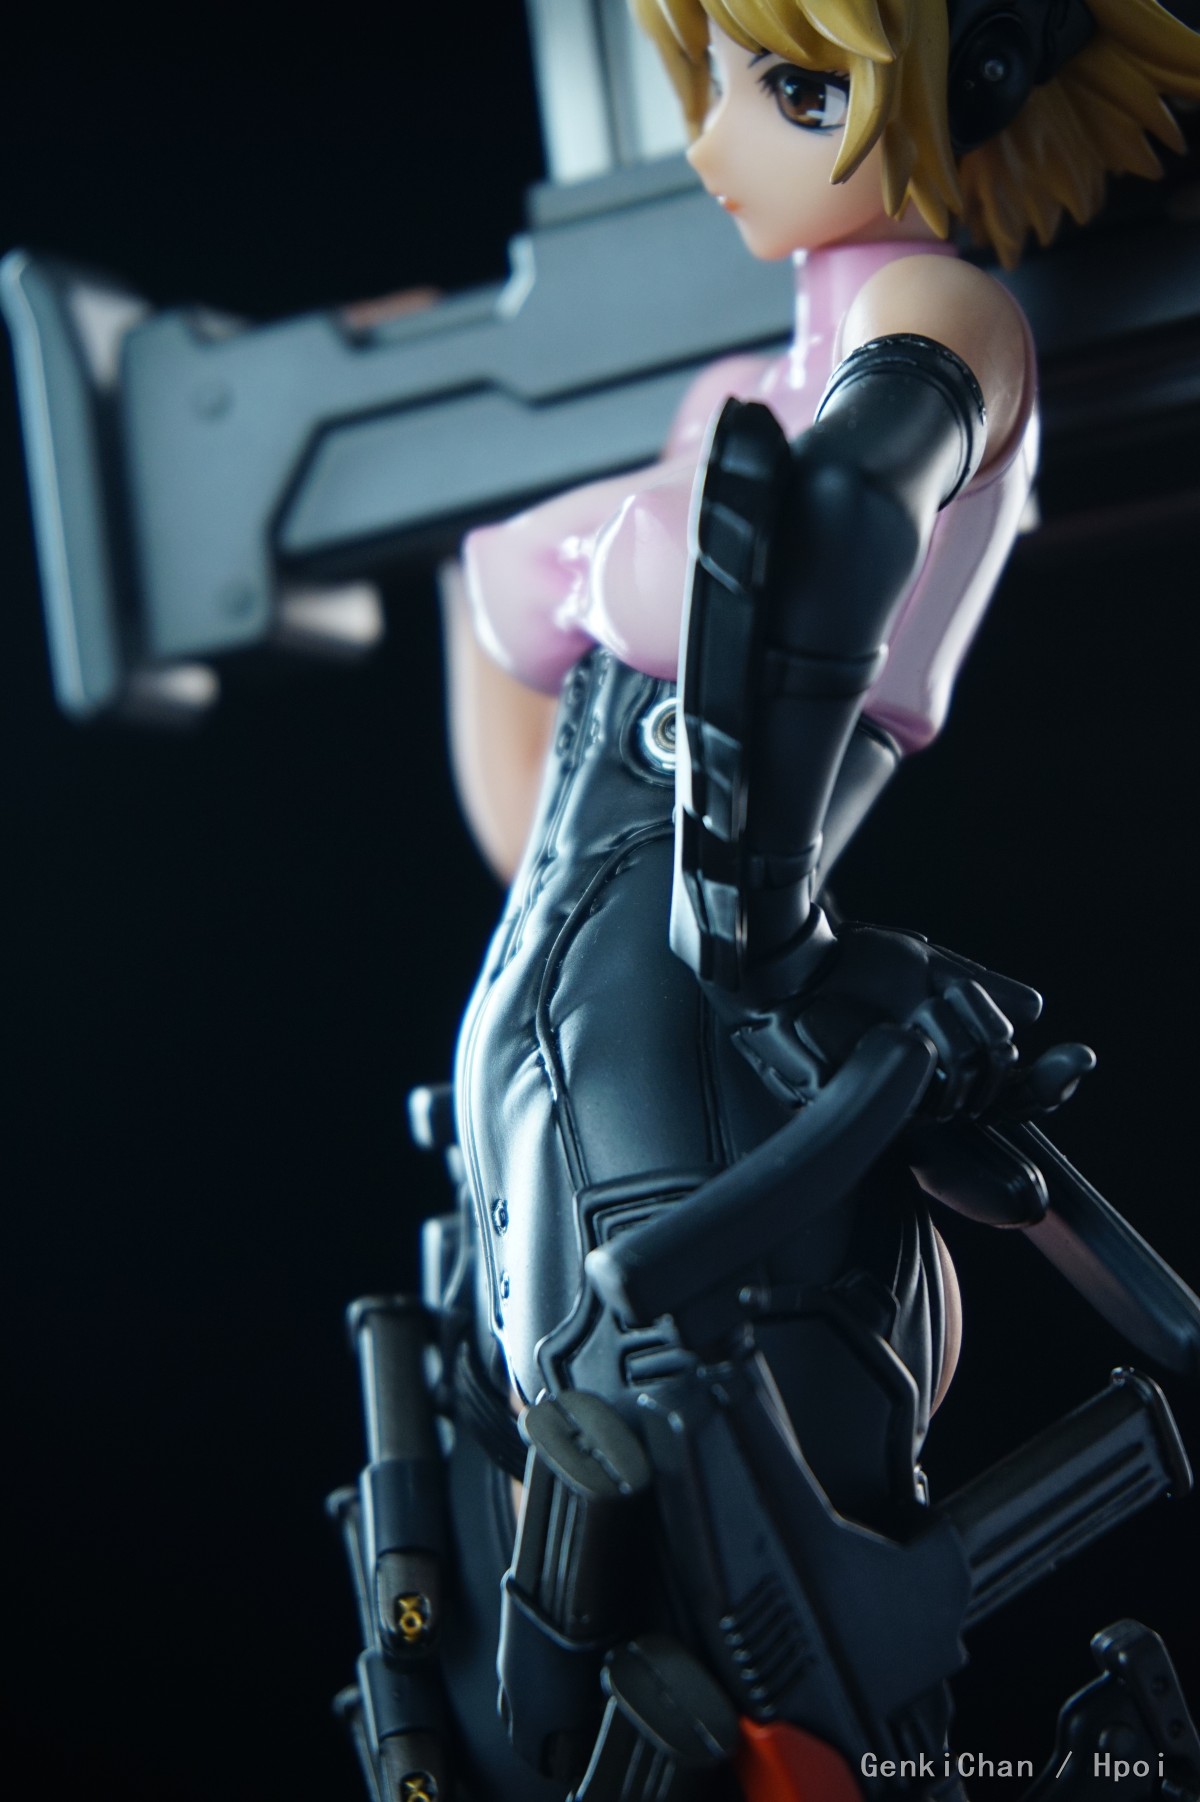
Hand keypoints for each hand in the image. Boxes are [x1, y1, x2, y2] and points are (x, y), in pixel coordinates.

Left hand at [724, 919, 1082, 1123]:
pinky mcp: (864, 1101)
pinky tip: (911, 1022)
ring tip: (927, 1000)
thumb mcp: (927, 969)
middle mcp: (924, 1094)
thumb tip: (1035, 1009)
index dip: (1050, 1087)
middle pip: (996, 1097)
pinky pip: (922, 1087)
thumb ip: (980, 991)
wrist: (793, 956)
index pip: (1012, 1097)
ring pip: (965, 1090)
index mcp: (945, 1069)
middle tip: (965, 1001)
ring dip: (960, 1035)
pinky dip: (928, 1046)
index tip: (1081, 1056)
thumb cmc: (852, 962)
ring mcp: (892, 1101)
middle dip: (994, 1047)